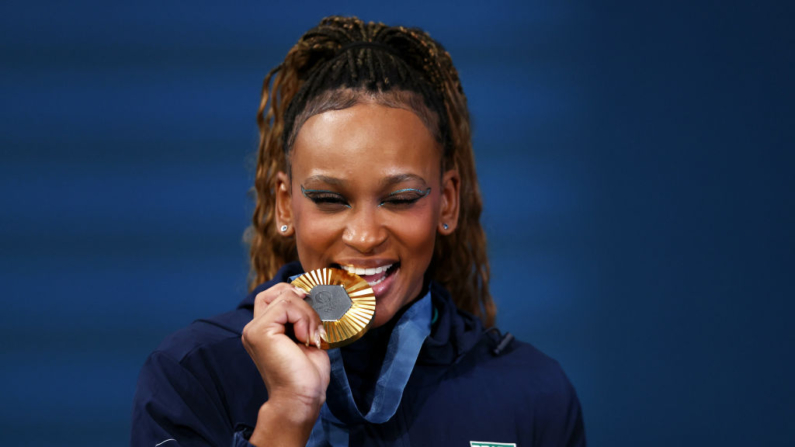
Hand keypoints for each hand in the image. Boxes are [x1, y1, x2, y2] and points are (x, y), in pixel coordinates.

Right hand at [241, 283, 329, 445]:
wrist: (301, 399)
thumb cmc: (306, 375)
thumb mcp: (307, 337)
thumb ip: (302, 317)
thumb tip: (312, 295)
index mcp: (263, 330)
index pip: (276, 295)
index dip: (297, 297)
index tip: (313, 316)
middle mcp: (253, 328)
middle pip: (276, 291)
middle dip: (301, 299)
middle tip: (312, 323)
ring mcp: (253, 329)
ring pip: (286, 296)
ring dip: (307, 313)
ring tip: (310, 336)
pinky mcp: (259, 331)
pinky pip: (287, 304)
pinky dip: (304, 318)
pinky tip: (305, 338)